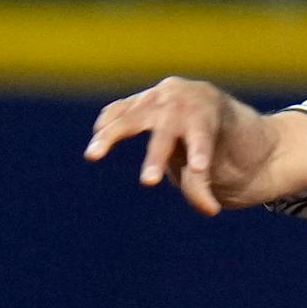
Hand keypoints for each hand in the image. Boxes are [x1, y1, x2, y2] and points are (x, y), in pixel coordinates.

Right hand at [84, 76, 237, 215]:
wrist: (205, 101)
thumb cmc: (212, 137)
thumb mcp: (214, 157)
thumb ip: (203, 183)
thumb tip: (210, 210)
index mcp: (206, 114)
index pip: (203, 136)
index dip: (200, 152)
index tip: (199, 168)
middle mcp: (181, 102)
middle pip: (166, 131)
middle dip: (157, 157)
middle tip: (150, 183)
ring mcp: (157, 97)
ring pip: (131, 117)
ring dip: (110, 135)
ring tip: (92, 155)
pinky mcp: (138, 99)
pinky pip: (118, 110)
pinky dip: (107, 122)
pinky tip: (97, 136)